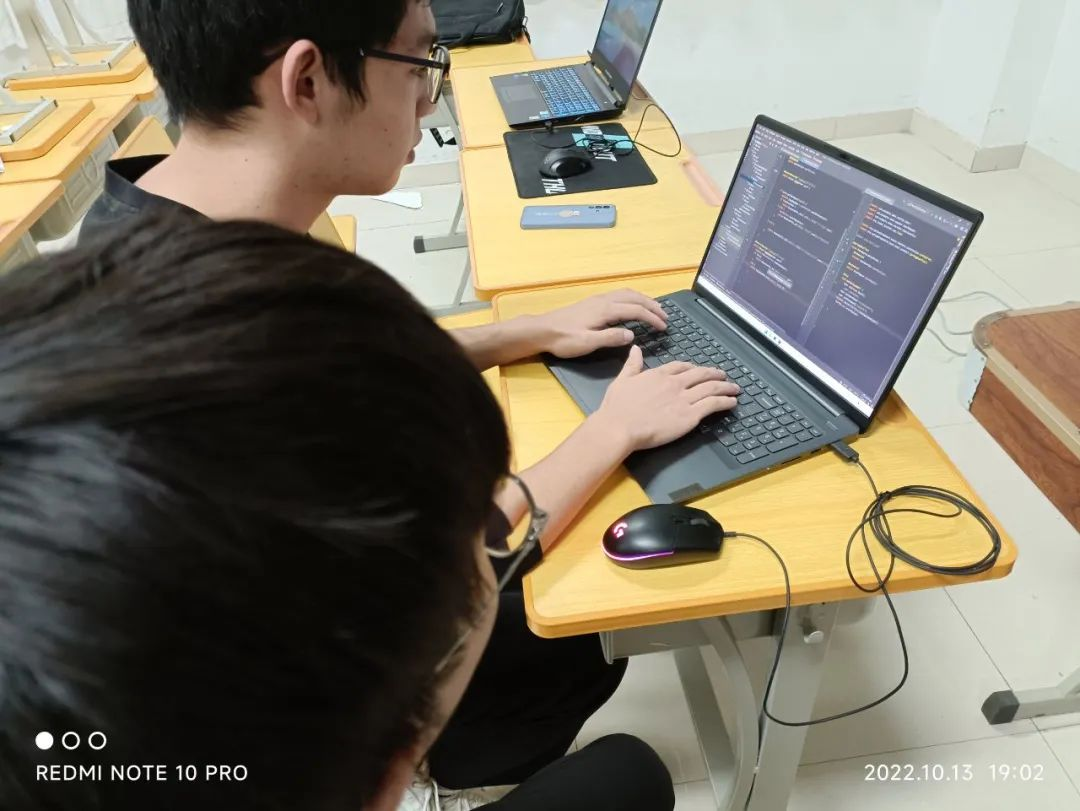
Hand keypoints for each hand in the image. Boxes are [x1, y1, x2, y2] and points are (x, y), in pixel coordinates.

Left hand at [531, 289, 667, 358]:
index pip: (635, 310)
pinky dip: (632, 298)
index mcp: (605, 310)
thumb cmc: (564, 339)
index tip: (663, 327)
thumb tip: (632, 335)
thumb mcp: (588, 343)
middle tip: (665, 316)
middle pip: (634, 297)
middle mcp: (603, 300)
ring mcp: (597, 299)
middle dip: (652, 305)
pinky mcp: (592, 302)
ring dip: (643, 300)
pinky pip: (619, 295)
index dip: (652, 318)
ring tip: (654, 309)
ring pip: (626, 293)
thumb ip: (611, 338)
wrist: (542, 330)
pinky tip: (632, 306)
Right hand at [592, 346, 740, 452]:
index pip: (681, 366)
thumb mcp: (622, 380)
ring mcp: (684, 399)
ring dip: (726, 387)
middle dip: (715, 374)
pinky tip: (732, 402)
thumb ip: (632, 364)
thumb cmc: (617, 407)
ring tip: (734, 388)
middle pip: (701, 374)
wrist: (620, 427)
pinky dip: (725, 401)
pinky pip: (713, 405)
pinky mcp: (690, 416)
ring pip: (711, 388)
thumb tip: (635, 348)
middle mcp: (674, 383)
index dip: (693, 368)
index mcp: (658, 374)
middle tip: (724, 375)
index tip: (698, 370)